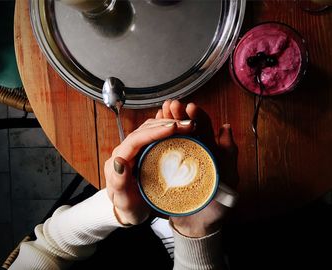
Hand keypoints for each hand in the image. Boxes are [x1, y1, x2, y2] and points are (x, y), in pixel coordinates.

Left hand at [105, 117, 194, 224]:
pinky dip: (168, 130)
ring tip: (189, 125)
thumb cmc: (127, 208)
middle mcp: (126, 151)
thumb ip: (119, 182)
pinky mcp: (144, 151)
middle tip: (188, 125)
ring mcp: (135, 150)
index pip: (135, 140)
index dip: (154, 132)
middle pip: (144, 130)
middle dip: (166, 124)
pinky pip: (155, 135)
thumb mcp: (123, 201)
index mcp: (118, 160)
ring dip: (169, 124)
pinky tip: (182, 129)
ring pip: (150, 129)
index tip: (173, 128)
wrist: (129, 211)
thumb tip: (119, 161)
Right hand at [156, 100, 238, 236]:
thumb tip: (226, 127)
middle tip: (170, 105)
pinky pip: (161, 152)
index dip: (197, 116)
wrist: (197, 226)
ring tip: (159, 112)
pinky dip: (156, 139)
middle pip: (186, 129)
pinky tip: (151, 130)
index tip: (189, 107)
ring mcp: (179, 160)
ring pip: (172, 137)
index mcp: (209, 151)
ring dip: (166, 123)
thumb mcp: (228, 179)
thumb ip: (229, 154)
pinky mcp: (166, 170)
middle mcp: (194, 152)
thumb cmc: (217, 204)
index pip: (203, 129)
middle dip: (178, 115)